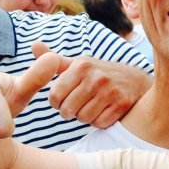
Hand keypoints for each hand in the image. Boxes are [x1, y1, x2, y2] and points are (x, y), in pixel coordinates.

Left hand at [31, 41, 150, 127]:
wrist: (134, 81)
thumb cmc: (98, 74)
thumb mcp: (77, 64)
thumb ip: (54, 60)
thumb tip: (34, 45)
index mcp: (81, 66)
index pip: (55, 95)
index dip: (56, 102)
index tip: (63, 99)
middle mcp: (95, 77)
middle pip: (68, 109)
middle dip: (69, 112)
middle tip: (76, 106)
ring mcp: (110, 91)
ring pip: (83, 118)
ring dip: (84, 117)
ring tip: (90, 107)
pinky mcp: (121, 105)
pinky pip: (99, 123)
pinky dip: (99, 122)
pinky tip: (103, 112)